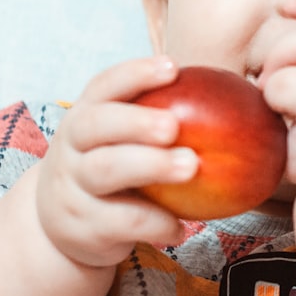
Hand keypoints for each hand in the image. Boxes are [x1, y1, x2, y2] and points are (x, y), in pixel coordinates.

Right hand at [34, 56, 197, 266]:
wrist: (60, 227)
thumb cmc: (110, 171)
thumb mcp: (118, 143)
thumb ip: (157, 122)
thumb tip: (234, 100)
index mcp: (84, 117)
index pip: (103, 86)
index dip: (135, 74)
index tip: (173, 68)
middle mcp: (71, 147)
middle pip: (96, 125)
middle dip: (136, 121)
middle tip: (174, 126)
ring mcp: (72, 187)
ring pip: (104, 171)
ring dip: (150, 165)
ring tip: (190, 166)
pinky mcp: (82, 226)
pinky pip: (121, 221)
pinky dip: (155, 222)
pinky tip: (180, 227)